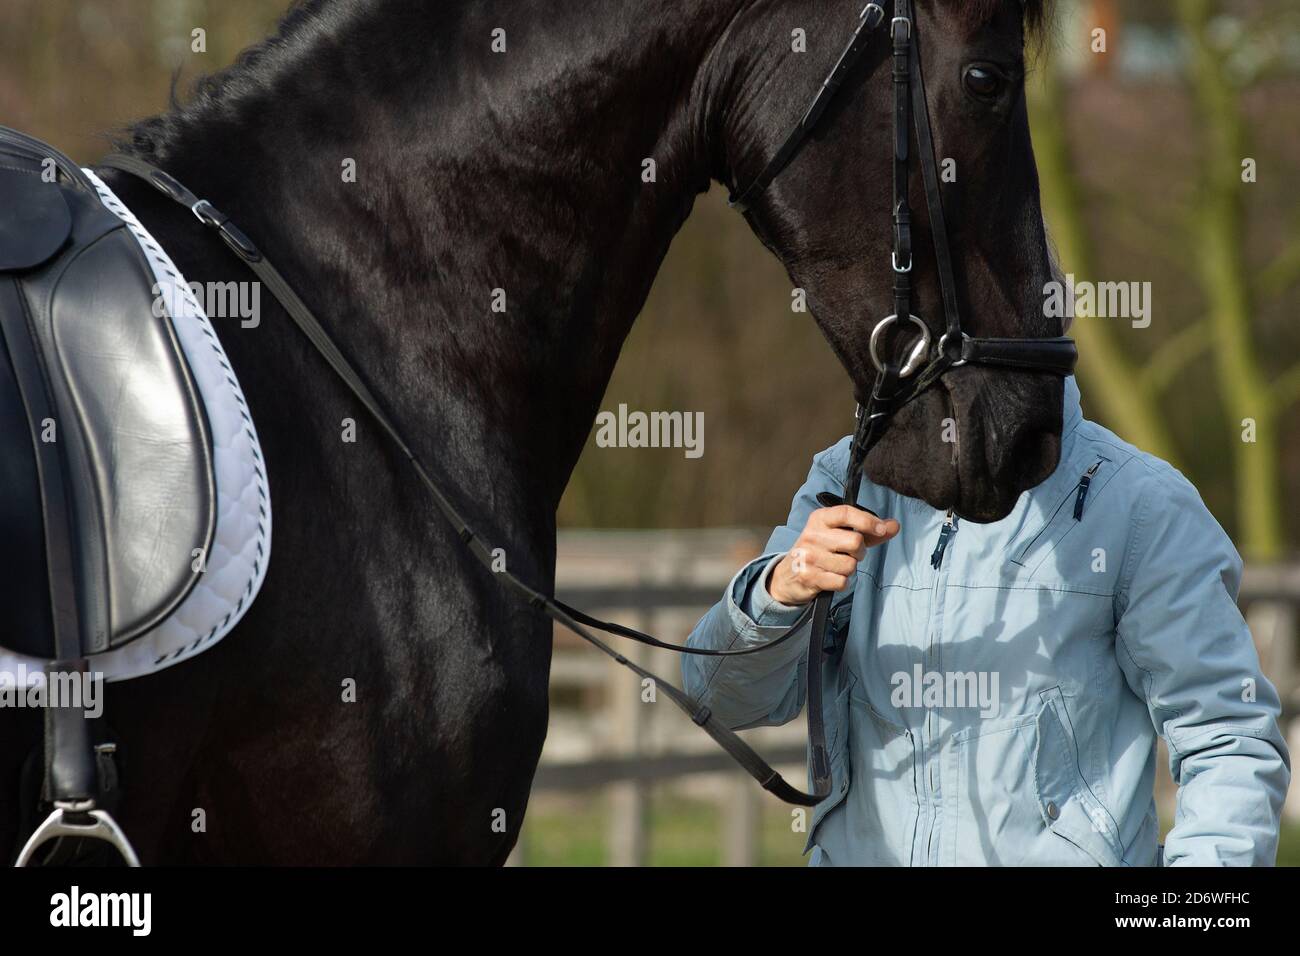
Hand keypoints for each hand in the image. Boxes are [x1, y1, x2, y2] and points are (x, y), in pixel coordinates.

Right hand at [767, 506, 899, 605]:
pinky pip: (842, 582)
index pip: (846, 513)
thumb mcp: (839, 535)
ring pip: (850, 565)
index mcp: (819, 519)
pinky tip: (830, 578)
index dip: (868, 521)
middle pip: (855, 542)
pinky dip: (841, 583)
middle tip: (850, 554)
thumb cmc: (820, 551)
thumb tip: (894, 526)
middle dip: (859, 552)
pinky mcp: (809, 577)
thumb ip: (868, 531)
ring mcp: (808, 556)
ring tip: (836, 566)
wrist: (787, 575)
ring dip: (849, 569)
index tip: (882, 529)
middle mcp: (812, 535)